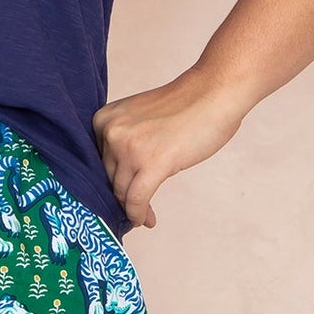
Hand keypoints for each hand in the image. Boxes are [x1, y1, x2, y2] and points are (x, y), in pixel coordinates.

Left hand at [92, 70, 253, 229]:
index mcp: (104, 119)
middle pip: (110, 178)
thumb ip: (124, 141)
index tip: (122, 194)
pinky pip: (137, 200)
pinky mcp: (152, 163)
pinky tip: (146, 220)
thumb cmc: (184, 105)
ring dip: (133, 209)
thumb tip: (120, 179)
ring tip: (145, 216)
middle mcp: (111, 132)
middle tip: (136, 209)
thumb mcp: (138, 118)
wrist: (213, 93)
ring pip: (122, 192)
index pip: (100, 161)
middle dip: (122, 196)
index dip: (111, 181)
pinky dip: (138, 214)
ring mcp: (129, 148)